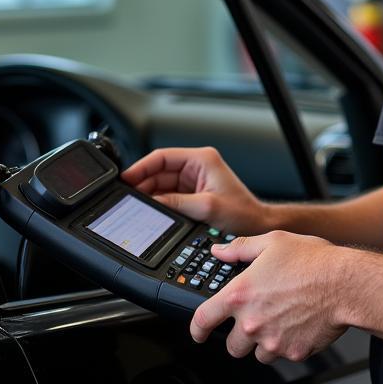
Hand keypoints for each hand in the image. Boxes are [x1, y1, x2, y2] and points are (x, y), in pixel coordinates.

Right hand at [121, 146, 270, 234]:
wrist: (256, 226)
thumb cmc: (242, 213)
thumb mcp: (206, 207)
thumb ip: (176, 202)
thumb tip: (150, 201)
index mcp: (201, 159)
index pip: (162, 157)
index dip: (141, 167)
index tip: (125, 178)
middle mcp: (196, 166)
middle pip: (159, 170)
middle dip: (142, 183)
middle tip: (126, 197)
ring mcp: (194, 179)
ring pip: (161, 184)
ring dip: (149, 194)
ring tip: (134, 206)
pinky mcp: (193, 193)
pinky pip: (169, 195)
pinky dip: (158, 202)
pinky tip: (149, 210)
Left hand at [190, 231, 348, 363]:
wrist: (346, 285)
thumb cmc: (313, 262)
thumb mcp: (273, 242)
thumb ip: (240, 248)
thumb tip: (219, 251)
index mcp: (241, 294)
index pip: (204, 320)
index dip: (196, 330)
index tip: (199, 333)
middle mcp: (252, 322)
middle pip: (232, 345)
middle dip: (239, 336)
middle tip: (254, 320)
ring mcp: (273, 341)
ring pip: (257, 353)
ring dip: (263, 342)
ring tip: (281, 320)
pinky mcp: (293, 352)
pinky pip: (283, 354)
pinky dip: (287, 344)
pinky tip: (299, 324)